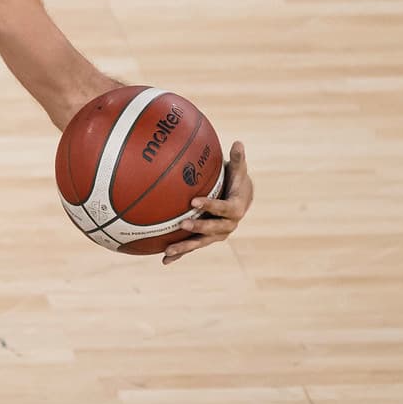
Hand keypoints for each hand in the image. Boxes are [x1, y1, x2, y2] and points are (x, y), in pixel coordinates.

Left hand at [161, 141, 251, 263]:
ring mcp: (216, 234)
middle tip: (181, 224)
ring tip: (167, 251)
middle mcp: (228, 225)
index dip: (211, 206)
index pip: (224, 209)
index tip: (194, 201)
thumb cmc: (235, 181)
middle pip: (213, 230)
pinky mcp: (205, 239)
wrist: (239, 199)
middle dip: (198, 228)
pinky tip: (163, 260)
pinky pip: (192, 247)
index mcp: (236, 208)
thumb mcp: (238, 170)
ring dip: (185, 248)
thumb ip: (238, 159)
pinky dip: (180, 255)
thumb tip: (238, 142)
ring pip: (200, 243)